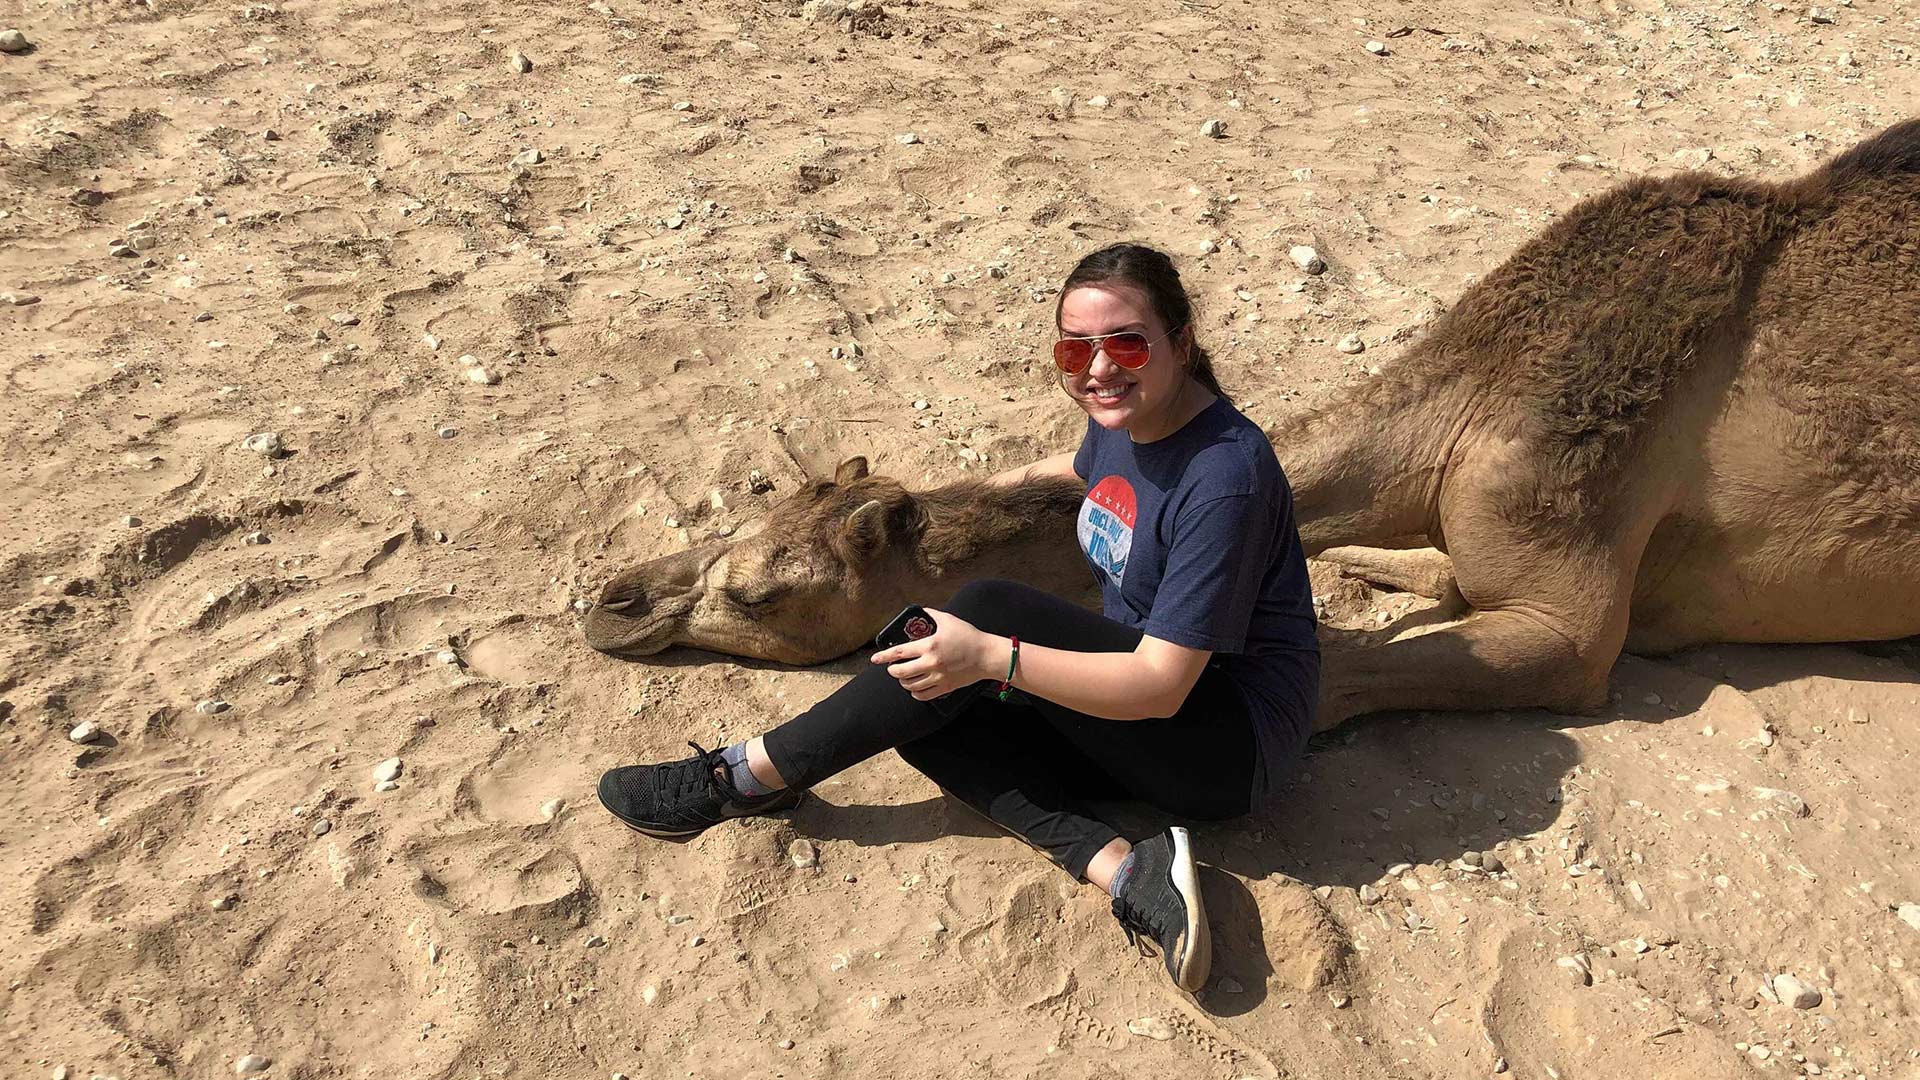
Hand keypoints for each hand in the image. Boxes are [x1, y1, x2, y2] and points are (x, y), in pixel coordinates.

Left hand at [870, 607, 1000, 700]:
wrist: (987, 655)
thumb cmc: (969, 636)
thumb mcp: (949, 620)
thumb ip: (932, 614)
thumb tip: (922, 609)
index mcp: (929, 645)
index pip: (899, 652)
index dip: (883, 656)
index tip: (874, 659)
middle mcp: (931, 663)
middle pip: (901, 672)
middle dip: (892, 670)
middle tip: (893, 668)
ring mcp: (938, 677)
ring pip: (910, 685)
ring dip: (903, 681)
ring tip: (904, 676)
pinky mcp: (945, 687)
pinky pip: (923, 695)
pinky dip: (915, 693)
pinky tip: (915, 688)